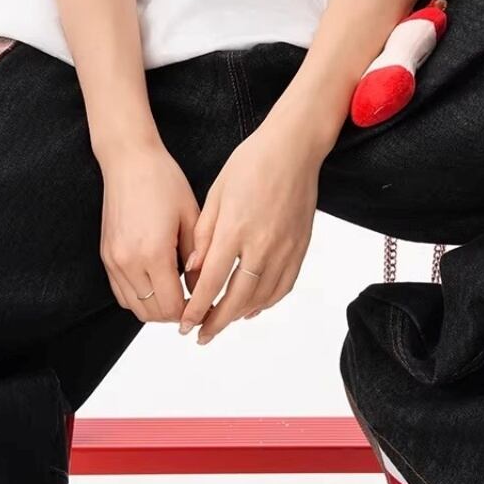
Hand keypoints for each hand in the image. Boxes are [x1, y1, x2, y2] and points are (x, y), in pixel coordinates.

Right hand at [98, 141, 199, 323]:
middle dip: (176, 314)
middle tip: (195, 305)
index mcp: (154, 253)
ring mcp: (113, 260)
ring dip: (156, 308)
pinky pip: (121, 293)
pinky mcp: (106, 256)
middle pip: (153, 313)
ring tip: (177, 296)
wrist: (129, 161)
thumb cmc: (164, 182)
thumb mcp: (192, 217)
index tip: (206, 309)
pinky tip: (157, 285)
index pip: (172, 305)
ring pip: (134, 307)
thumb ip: (199, 259)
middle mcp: (129, 262)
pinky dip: (139, 298)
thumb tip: (203, 291)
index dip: (192, 313)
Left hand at [179, 112, 324, 343]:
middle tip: (200, 335)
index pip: (212, 282)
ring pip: (262, 297)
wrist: (294, 148)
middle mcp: (262, 244)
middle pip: (237, 298)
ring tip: (221, 323)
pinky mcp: (299, 248)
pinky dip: (266, 302)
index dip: (196, 308)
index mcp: (236, 229)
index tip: (184, 324)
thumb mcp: (216, 193)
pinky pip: (283, 286)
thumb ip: (204, 234)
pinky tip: (251, 307)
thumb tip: (193, 269)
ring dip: (239, 316)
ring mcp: (285, 248)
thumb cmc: (252, 162)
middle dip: (216, 322)